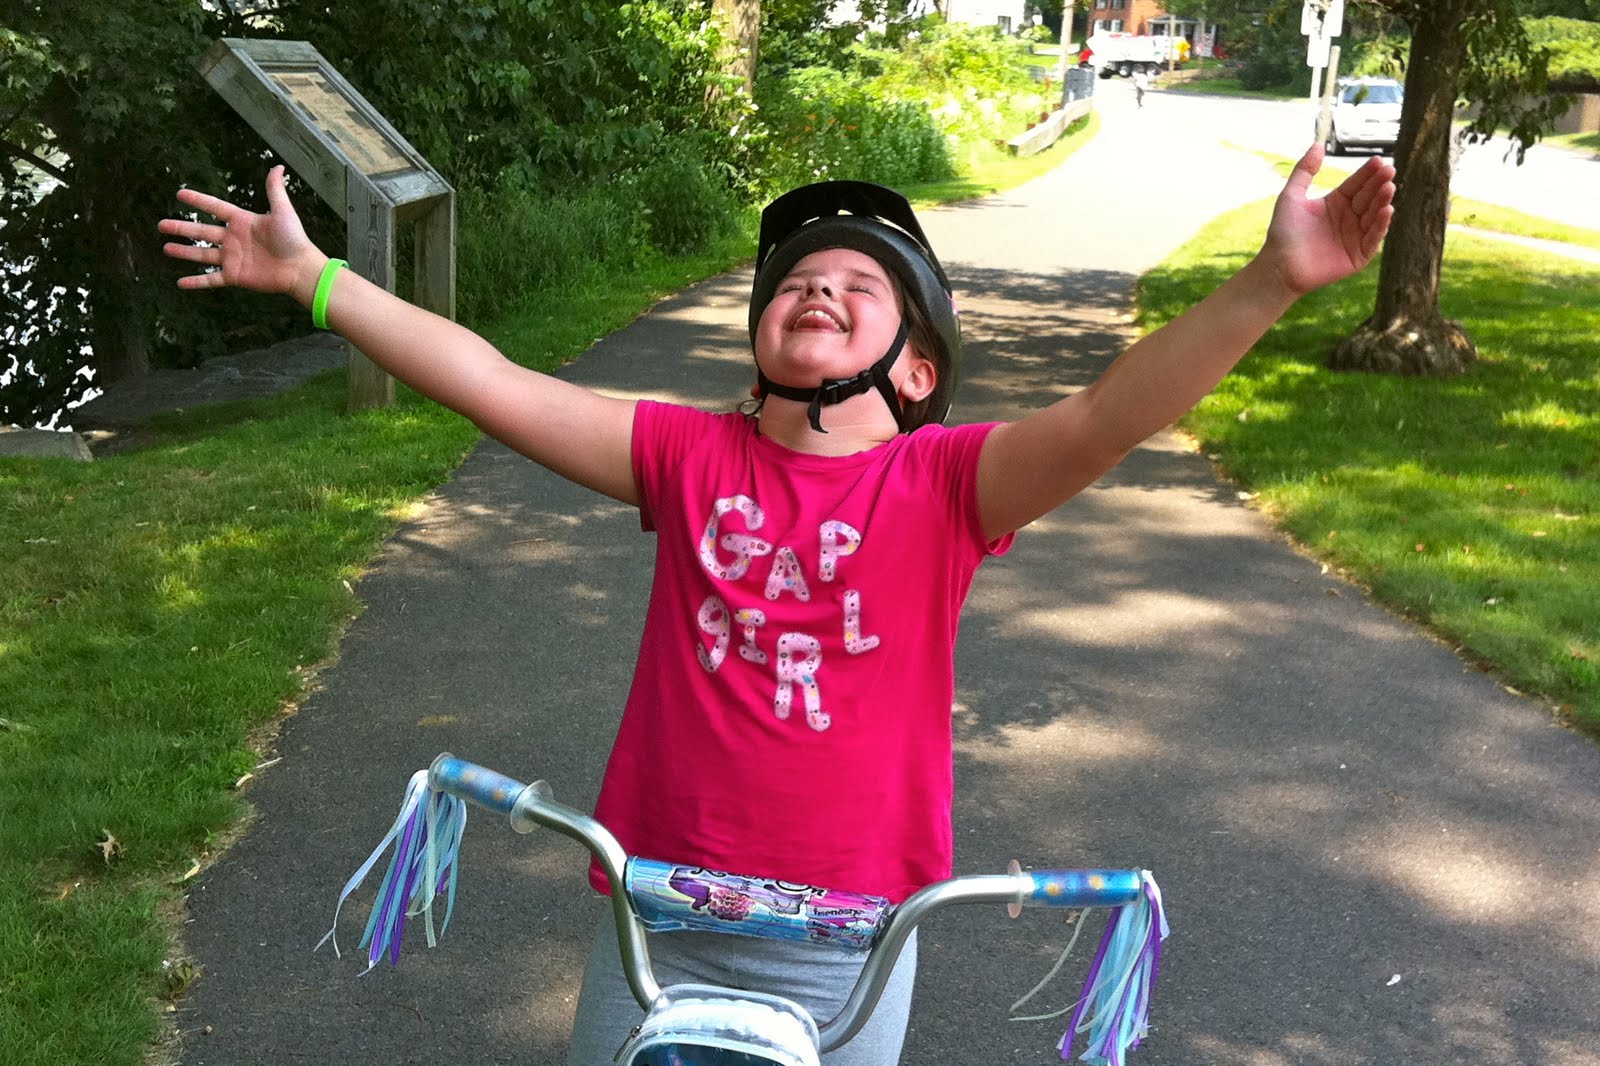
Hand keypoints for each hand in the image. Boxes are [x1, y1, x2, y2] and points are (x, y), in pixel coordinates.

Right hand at [158, 165, 326, 302]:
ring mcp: (233, 258)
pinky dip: (196, 282)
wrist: (300, 268)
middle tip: (161, 225)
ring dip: (184, 253)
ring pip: (202, 255)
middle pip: (202, 232)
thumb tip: (278, 166)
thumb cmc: (294, 239)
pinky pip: (211, 279)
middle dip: (181, 228)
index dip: (198, 201)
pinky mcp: (235, 276)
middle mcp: (234, 239)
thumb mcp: (283, 210)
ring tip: (165, 248)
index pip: (215, 208)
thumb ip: (275, 189)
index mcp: (242, 221)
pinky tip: (180, 283)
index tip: (180, 194)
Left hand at [1260, 145, 1394, 296]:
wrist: (1278, 266)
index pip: (1357, 184)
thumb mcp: (1291, 196)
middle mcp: (1349, 218)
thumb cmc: (1283, 232)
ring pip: (1373, 215)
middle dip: (1379, 184)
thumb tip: (1318, 144)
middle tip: (1389, 170)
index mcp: (1336, 202)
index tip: (1379, 160)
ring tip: (1388, 187)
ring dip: (1382, 202)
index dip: (1368, 173)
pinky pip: (1373, 238)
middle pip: (1368, 197)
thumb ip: (1304, 170)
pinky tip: (1386, 210)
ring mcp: (1355, 236)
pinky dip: (1380, 225)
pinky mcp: (1358, 255)